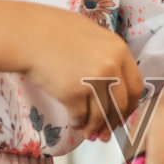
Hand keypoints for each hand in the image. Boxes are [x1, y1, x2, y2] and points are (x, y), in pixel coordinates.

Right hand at [21, 9, 143, 141]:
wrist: (28, 34)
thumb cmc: (56, 31)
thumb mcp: (93, 36)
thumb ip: (109, 56)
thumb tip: (117, 85)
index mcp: (119, 50)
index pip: (135, 86)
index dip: (130, 105)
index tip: (123, 113)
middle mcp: (111, 66)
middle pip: (121, 104)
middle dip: (114, 121)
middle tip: (107, 131)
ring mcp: (92, 80)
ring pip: (101, 114)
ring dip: (95, 127)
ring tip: (89, 132)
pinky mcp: (72, 93)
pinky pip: (80, 116)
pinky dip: (78, 123)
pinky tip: (75, 123)